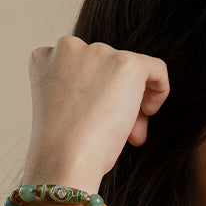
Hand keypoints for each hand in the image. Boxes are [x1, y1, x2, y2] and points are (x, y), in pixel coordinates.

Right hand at [25, 36, 169, 186]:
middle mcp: (69, 47)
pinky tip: (148, 113)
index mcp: (46, 58)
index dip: (95, 96)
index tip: (97, 122)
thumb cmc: (63, 147)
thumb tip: (116, 95)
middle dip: (116, 99)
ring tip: (128, 133)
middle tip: (118, 133)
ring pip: (129, 72)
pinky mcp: (127, 63)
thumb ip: (83, 90)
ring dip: (133, 103)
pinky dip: (159, 91)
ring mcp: (98, 52)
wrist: (66, 158)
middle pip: (107, 69)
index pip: (83, 69)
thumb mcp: (64, 110)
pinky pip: (157, 69)